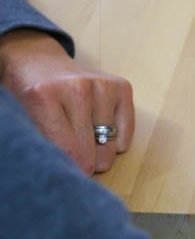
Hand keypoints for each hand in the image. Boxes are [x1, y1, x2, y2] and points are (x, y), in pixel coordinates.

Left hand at [0, 30, 133, 174]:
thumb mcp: (25, 119)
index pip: (67, 150)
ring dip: (101, 153)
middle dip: (86, 164)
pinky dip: (117, 141)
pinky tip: (102, 134)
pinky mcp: (121, 87)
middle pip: (90, 149)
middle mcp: (77, 88)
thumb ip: (46, 145)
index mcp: (45, 96)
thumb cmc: (31, 97)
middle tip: (80, 164)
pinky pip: (126, 132)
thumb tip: (73, 172)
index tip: (72, 175)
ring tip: (88, 146)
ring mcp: (102, 86)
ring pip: (110, 143)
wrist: (41, 63)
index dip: (71, 169)